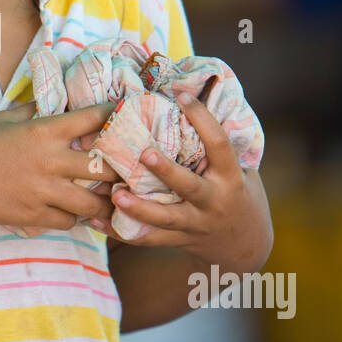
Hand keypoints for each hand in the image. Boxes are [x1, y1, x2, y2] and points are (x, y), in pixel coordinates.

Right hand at [0, 99, 118, 232]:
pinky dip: (73, 218)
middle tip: (124, 169)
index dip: (116, 115)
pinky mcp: (33, 216)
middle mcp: (49, 161)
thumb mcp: (3, 119)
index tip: (125, 115)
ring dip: (99, 200)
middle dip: (119, 169)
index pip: (94, 118)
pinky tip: (70, 211)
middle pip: (105, 167)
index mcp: (43, 131)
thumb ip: (33, 111)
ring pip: (92, 203)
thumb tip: (53, 102)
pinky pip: (68, 221)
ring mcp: (42, 192)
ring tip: (101, 197)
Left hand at [98, 88, 273, 271]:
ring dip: (139, 207)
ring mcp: (196, 224)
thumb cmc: (235, 192)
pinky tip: (95, 220)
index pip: (219, 144)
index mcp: (230, 176)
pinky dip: (121, 230)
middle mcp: (214, 201)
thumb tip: (184, 99)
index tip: (181, 96)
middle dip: (167, 171)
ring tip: (114, 194)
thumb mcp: (236, 169)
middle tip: (143, 153)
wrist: (246, 245)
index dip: (203, 119)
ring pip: (166, 218)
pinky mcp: (179, 240)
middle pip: (189, 186)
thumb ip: (213, 147)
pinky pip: (148, 239)